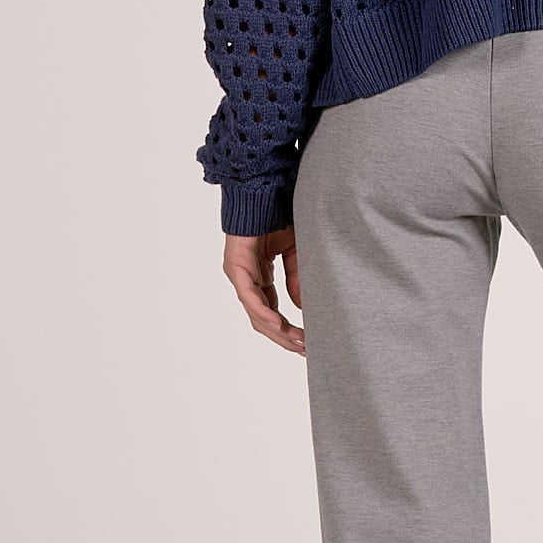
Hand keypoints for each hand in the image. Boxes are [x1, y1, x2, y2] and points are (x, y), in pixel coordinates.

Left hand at [223, 229, 304, 355]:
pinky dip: (263, 311)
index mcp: (259, 278)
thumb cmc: (278, 218)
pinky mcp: (236, 266)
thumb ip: (297, 280)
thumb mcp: (295, 254)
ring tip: (296, 341)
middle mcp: (247, 280)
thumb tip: (302, 308)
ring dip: (276, 330)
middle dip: (284, 337)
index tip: (306, 342)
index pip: (271, 312)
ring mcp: (239, 275)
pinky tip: (277, 324)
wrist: (265, 193)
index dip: (288, 329)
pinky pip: (249, 295)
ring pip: (255, 312)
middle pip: (262, 319)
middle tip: (303, 349)